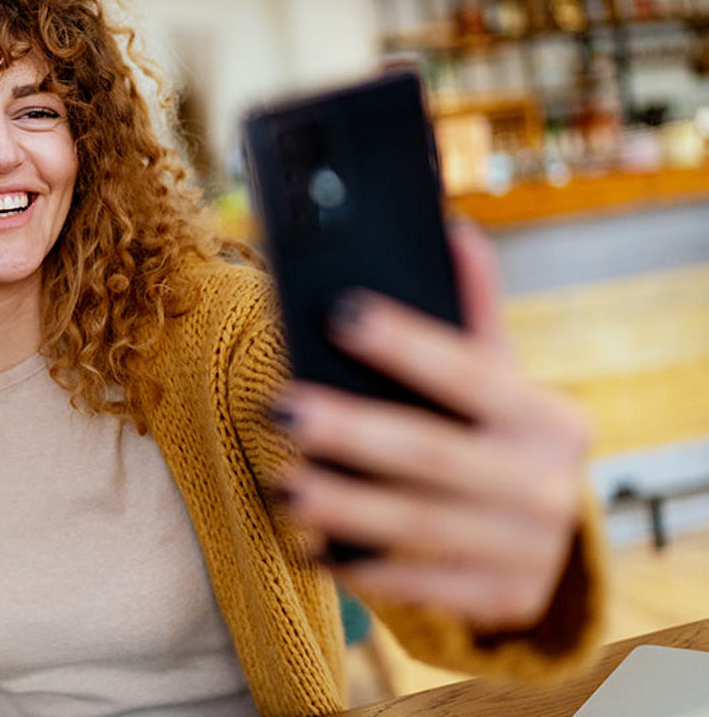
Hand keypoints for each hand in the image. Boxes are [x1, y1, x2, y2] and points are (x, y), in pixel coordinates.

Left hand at [272, 221, 590, 629]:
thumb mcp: (497, 381)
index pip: (472, 372)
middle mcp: (551, 485)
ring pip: (419, 527)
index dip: (407, 343)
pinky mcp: (506, 600)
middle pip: (433, 454)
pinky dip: (365, 568)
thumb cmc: (496, 437)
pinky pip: (421, 588)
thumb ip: (473, 314)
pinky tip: (312, 546)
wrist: (541, 537)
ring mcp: (532, 550)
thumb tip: (453, 231)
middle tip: (281, 410)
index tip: (342, 313)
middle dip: (351, 431)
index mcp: (551, 418)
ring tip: (283, 483)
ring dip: (344, 506)